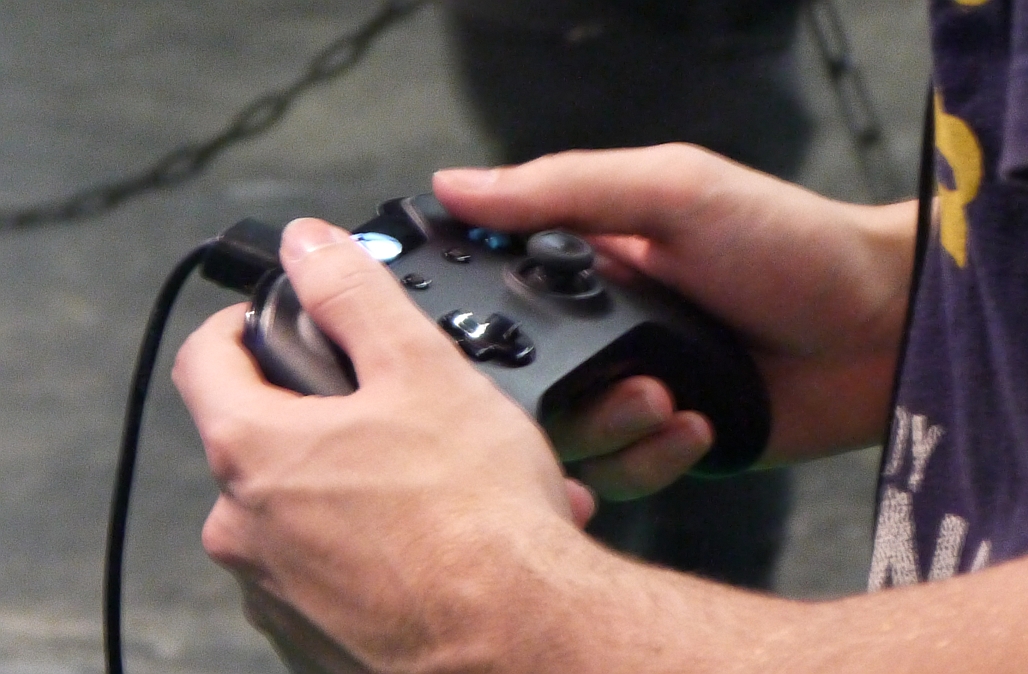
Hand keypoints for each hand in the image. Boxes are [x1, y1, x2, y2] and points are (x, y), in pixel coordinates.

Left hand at [174, 218, 594, 670]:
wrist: (518, 637)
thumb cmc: (472, 514)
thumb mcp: (420, 368)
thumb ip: (353, 293)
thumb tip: (308, 243)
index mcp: (253, 452)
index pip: (206, 361)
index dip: (240, 324)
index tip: (274, 318)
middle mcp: (247, 532)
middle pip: (265, 442)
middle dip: (330, 416)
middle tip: (399, 409)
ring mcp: (280, 594)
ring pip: (308, 512)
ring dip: (368, 487)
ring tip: (452, 481)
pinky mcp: (320, 639)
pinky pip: (338, 572)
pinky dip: (385, 546)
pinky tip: (450, 537)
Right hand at [433, 144, 917, 483]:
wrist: (882, 330)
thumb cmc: (791, 243)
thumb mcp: (675, 190)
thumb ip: (567, 189)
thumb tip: (456, 185)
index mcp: (588, 264)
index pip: (494, 295)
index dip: (474, 320)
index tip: (471, 338)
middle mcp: (601, 332)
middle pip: (517, 384)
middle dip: (552, 393)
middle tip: (610, 374)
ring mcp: (634, 390)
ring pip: (566, 440)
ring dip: (610, 428)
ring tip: (665, 398)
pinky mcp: (669, 444)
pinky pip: (623, 476)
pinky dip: (652, 460)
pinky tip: (698, 424)